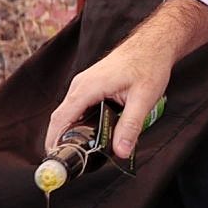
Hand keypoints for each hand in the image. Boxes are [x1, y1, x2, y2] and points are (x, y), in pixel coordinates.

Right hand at [45, 37, 172, 158]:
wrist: (153, 44)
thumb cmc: (149, 66)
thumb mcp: (143, 99)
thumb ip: (130, 126)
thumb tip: (120, 151)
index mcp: (87, 88)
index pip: (61, 118)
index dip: (55, 140)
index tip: (56, 159)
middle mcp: (81, 85)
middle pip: (62, 117)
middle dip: (62, 140)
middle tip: (71, 163)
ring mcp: (84, 84)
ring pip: (70, 112)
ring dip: (71, 131)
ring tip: (80, 153)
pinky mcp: (91, 85)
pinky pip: (78, 106)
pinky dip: (79, 122)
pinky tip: (91, 134)